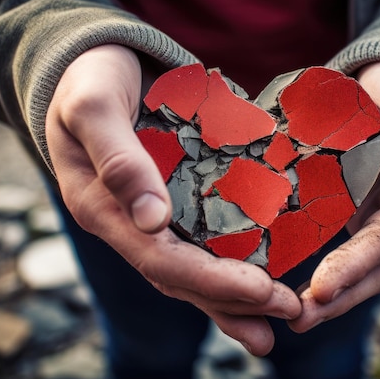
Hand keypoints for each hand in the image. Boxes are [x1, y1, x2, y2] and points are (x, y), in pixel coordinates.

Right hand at [46, 44, 300, 354]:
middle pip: (180, 277)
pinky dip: (229, 264)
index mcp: (101, 209)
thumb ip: (118, 159)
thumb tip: (152, 219)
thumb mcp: (94, 106)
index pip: (160, 261)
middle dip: (235, 298)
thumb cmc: (90, 78)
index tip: (263, 291)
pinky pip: (199, 242)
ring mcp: (146, 217)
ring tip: (281, 314)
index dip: (212, 281)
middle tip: (289, 310)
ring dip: (234, 297)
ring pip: (191, 269)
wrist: (92, 64)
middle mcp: (125, 223)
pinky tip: (260, 279)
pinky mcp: (168, 201)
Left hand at [289, 61, 379, 330]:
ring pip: (346, 261)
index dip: (355, 272)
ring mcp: (366, 213)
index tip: (320, 292)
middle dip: (334, 298)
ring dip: (320, 290)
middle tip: (295, 319)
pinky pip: (324, 234)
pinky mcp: (342, 202)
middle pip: (366, 269)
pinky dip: (305, 256)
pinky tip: (275, 269)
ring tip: (282, 309)